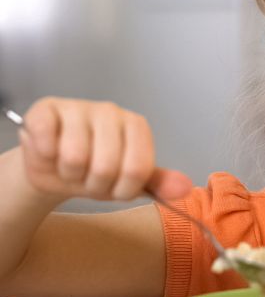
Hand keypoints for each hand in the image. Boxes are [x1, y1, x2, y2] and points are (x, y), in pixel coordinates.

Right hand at [17, 97, 191, 201]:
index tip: (114, 187)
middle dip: (94, 185)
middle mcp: (111, 112)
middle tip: (88, 177)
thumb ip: (157, 183)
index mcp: (136, 126)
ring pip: (74, 157)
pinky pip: (47, 142)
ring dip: (68, 174)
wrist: (54, 167)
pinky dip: (46, 157)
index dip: (121, 189)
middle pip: (106, 166)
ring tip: (69, 166)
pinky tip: (50, 152)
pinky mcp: (46, 109)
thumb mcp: (129, 181)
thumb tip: (185, 188)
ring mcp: (78, 107)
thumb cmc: (94, 171)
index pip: (137, 170)